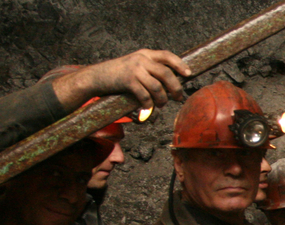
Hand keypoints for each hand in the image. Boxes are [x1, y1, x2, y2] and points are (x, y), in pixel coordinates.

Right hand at [53, 49, 191, 110]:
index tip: (188, 74)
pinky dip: (148, 104)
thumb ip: (150, 71)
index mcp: (145, 54)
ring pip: (157, 86)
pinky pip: (145, 95)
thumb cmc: (118, 76)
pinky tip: (147, 110)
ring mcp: (134, 68)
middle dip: (175, 88)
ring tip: (161, 105)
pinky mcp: (128, 80)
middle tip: (178, 98)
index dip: (180, 64)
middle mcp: (141, 59)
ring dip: (162, 99)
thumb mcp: (136, 67)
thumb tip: (171, 84)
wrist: (96, 77)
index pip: (167, 55)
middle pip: (166, 73)